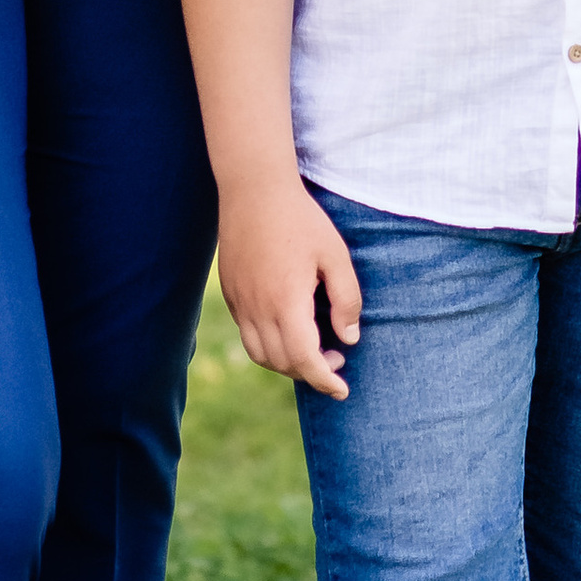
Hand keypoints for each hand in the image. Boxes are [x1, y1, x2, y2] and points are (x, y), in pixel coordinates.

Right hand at [216, 173, 362, 398]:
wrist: (254, 190)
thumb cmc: (300, 219)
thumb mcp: (336, 255)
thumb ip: (346, 299)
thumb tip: (349, 338)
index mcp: (286, 303)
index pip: (305, 361)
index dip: (325, 381)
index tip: (342, 390)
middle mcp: (257, 309)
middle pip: (282, 363)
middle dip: (310, 373)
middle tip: (336, 360)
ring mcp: (239, 303)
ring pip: (260, 354)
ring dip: (287, 364)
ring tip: (313, 350)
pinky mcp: (231, 294)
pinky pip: (247, 335)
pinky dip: (269, 346)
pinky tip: (289, 329)